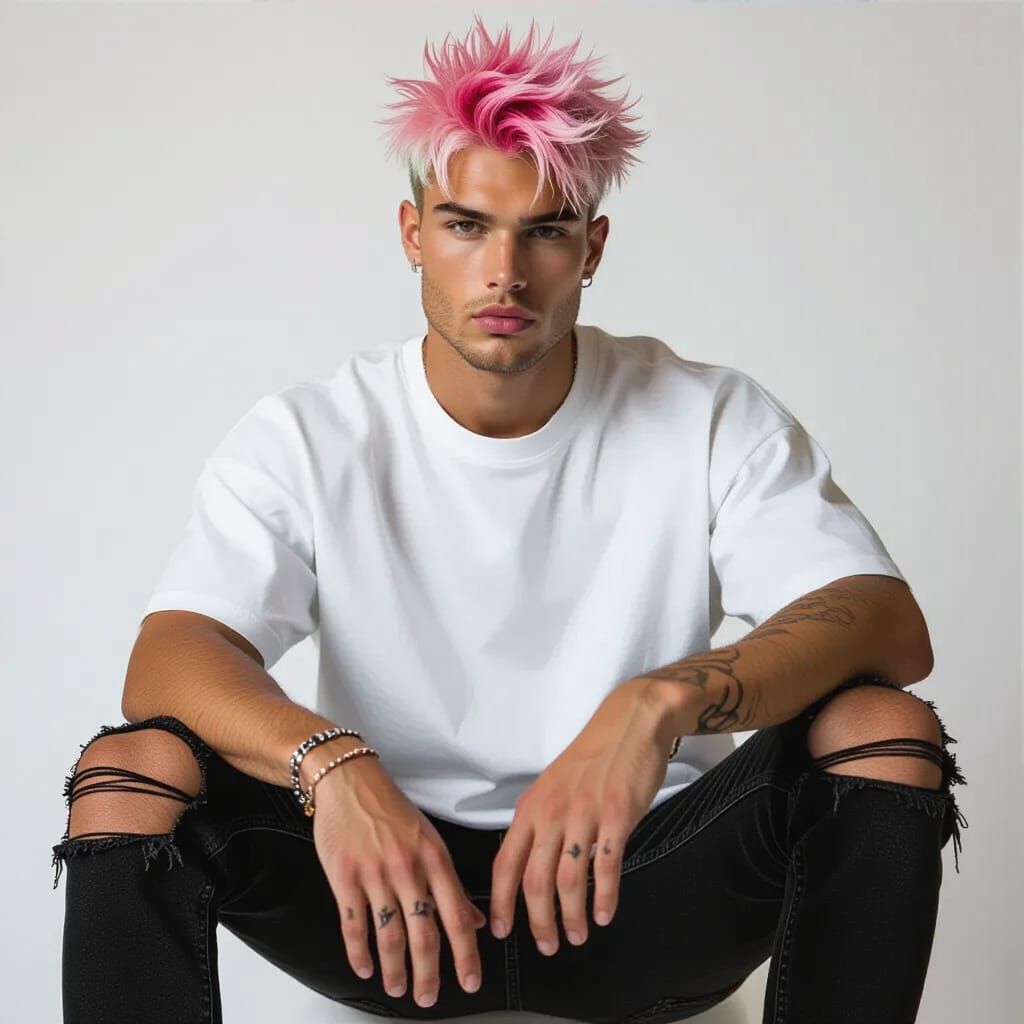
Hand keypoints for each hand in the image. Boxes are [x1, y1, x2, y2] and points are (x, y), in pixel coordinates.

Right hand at [310, 750, 488, 1007]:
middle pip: (424, 933)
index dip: (466, 953)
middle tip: (429, 997)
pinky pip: (354, 925)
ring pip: (389, 935)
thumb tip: (474, 920)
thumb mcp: (431, 839)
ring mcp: (374, 874)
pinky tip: (365, 969)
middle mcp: (408, 868)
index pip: (456, 914)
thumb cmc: (391, 809)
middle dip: (429, 973)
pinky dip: (360, 953)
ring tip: (398, 988)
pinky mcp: (344, 877)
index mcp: (434, 858)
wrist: (349, 781)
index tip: (470, 980)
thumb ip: (451, 883)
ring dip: (395, 969)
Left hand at [488, 676, 676, 953]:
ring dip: (571, 916)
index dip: (500, 901)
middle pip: (534, 880)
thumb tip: (529, 866)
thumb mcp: (553, 786)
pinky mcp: (617, 814)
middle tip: (547, 945)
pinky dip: (604, 896)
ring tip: (576, 935)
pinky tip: (604, 914)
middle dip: (538, 921)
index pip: (505, 862)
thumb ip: (540, 823)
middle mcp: (552, 811)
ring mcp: (584, 813)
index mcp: (531, 806)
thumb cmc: (591, 758)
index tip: (499, 930)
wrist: (629, 723)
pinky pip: (606, 865)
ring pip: (568, 880)